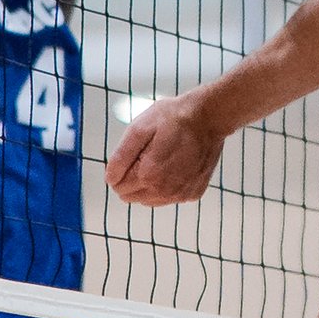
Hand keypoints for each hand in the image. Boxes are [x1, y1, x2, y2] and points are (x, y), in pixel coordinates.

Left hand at [107, 87, 225, 205]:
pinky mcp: (193, 193)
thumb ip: (120, 158)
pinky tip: (176, 164)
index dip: (122, 168)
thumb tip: (110, 179)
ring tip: (163, 158)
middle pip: (132, 196)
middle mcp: (165, 191)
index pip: (117, 186)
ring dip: (150, 183)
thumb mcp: (138, 129)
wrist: (208, 118)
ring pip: (150, 200)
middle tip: (148, 154)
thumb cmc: (173, 118)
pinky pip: (169, 196)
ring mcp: (181, 194)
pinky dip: (168, 184)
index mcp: (148, 176)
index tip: (137, 151)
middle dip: (133, 178)